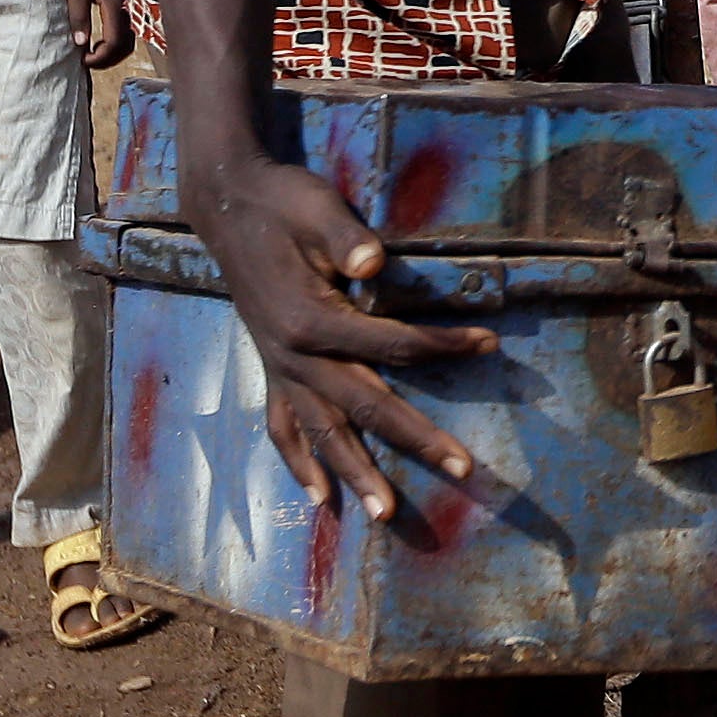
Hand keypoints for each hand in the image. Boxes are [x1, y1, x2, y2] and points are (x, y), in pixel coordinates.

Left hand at [67, 0, 135, 69]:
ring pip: (127, 38)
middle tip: (87, 60)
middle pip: (125, 45)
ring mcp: (123, 3)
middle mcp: (123, 7)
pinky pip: (122, 27)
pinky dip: (113, 39)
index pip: (114, 42)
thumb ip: (78, 15)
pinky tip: (97, 36)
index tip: (82, 59)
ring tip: (91, 51)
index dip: (100, 57)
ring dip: (111, 50)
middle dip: (108, 59)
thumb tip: (80, 44)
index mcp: (113, 5)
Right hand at [181, 139, 493, 518]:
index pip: (391, 342)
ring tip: (385, 513)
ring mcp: (279, 367)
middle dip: (416, 439)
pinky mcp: (271, 368)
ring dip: (355, 473)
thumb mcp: (315, 206)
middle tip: (463, 469)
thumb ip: (344, 236)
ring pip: (321, 431)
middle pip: (365, 405)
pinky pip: (282, 426)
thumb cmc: (281, 202)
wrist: (226, 204)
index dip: (442, 344)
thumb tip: (374, 261)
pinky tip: (319, 496)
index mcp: (310, 317)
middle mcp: (293, 354)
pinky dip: (299, 461)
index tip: (489, 342)